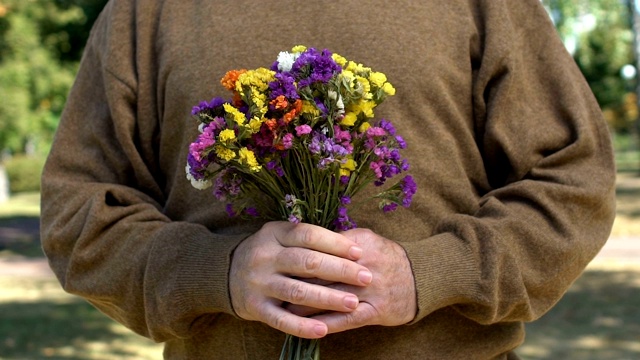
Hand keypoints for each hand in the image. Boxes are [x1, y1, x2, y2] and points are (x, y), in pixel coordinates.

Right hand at [229, 221, 372, 338]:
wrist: (226, 273)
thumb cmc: (268, 252)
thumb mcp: (280, 235)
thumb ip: (308, 238)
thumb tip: (351, 244)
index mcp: (274, 234)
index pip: (308, 235)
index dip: (335, 243)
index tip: (359, 252)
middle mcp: (265, 257)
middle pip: (307, 262)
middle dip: (340, 270)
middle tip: (366, 277)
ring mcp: (259, 283)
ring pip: (297, 292)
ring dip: (327, 298)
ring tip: (353, 303)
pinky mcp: (256, 308)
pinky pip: (281, 320)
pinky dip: (303, 326)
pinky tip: (323, 329)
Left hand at [289, 228, 416, 332]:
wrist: (421, 277)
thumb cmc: (385, 256)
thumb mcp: (365, 237)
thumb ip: (338, 238)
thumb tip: (307, 236)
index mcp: (358, 244)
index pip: (322, 249)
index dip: (299, 256)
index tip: (280, 261)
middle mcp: (363, 266)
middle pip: (323, 273)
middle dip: (297, 280)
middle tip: (275, 284)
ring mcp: (370, 290)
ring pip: (331, 297)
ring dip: (305, 305)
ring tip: (284, 307)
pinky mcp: (376, 311)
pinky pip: (346, 320)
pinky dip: (326, 323)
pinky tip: (309, 327)